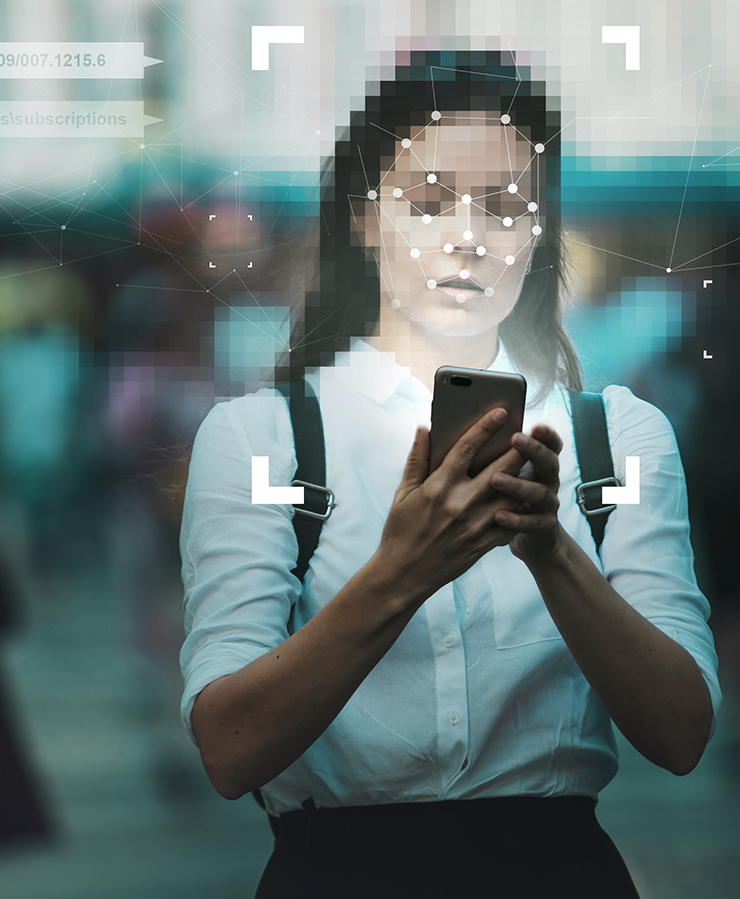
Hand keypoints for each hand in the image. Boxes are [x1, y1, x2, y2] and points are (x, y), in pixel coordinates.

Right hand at [375, 408, 525, 604]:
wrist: (404, 574)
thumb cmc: (401, 530)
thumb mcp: (403, 493)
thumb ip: (417, 459)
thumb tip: (424, 429)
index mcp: (438, 488)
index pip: (466, 449)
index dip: (486, 427)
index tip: (502, 411)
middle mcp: (459, 504)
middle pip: (498, 469)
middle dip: (517, 447)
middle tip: (530, 431)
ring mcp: (474, 526)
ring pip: (511, 494)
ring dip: (525, 476)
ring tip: (534, 461)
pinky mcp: (483, 544)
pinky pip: (511, 521)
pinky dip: (521, 506)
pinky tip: (528, 494)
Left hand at [489, 422, 564, 563]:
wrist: (525, 532)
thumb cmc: (503, 494)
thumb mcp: (501, 468)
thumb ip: (487, 449)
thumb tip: (446, 428)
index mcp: (538, 461)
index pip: (549, 442)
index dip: (545, 433)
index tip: (532, 424)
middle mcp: (547, 479)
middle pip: (548, 462)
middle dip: (533, 450)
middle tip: (515, 438)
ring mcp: (547, 504)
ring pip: (538, 492)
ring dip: (518, 485)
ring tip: (495, 479)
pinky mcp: (543, 526)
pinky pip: (532, 523)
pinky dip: (516, 519)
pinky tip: (498, 515)